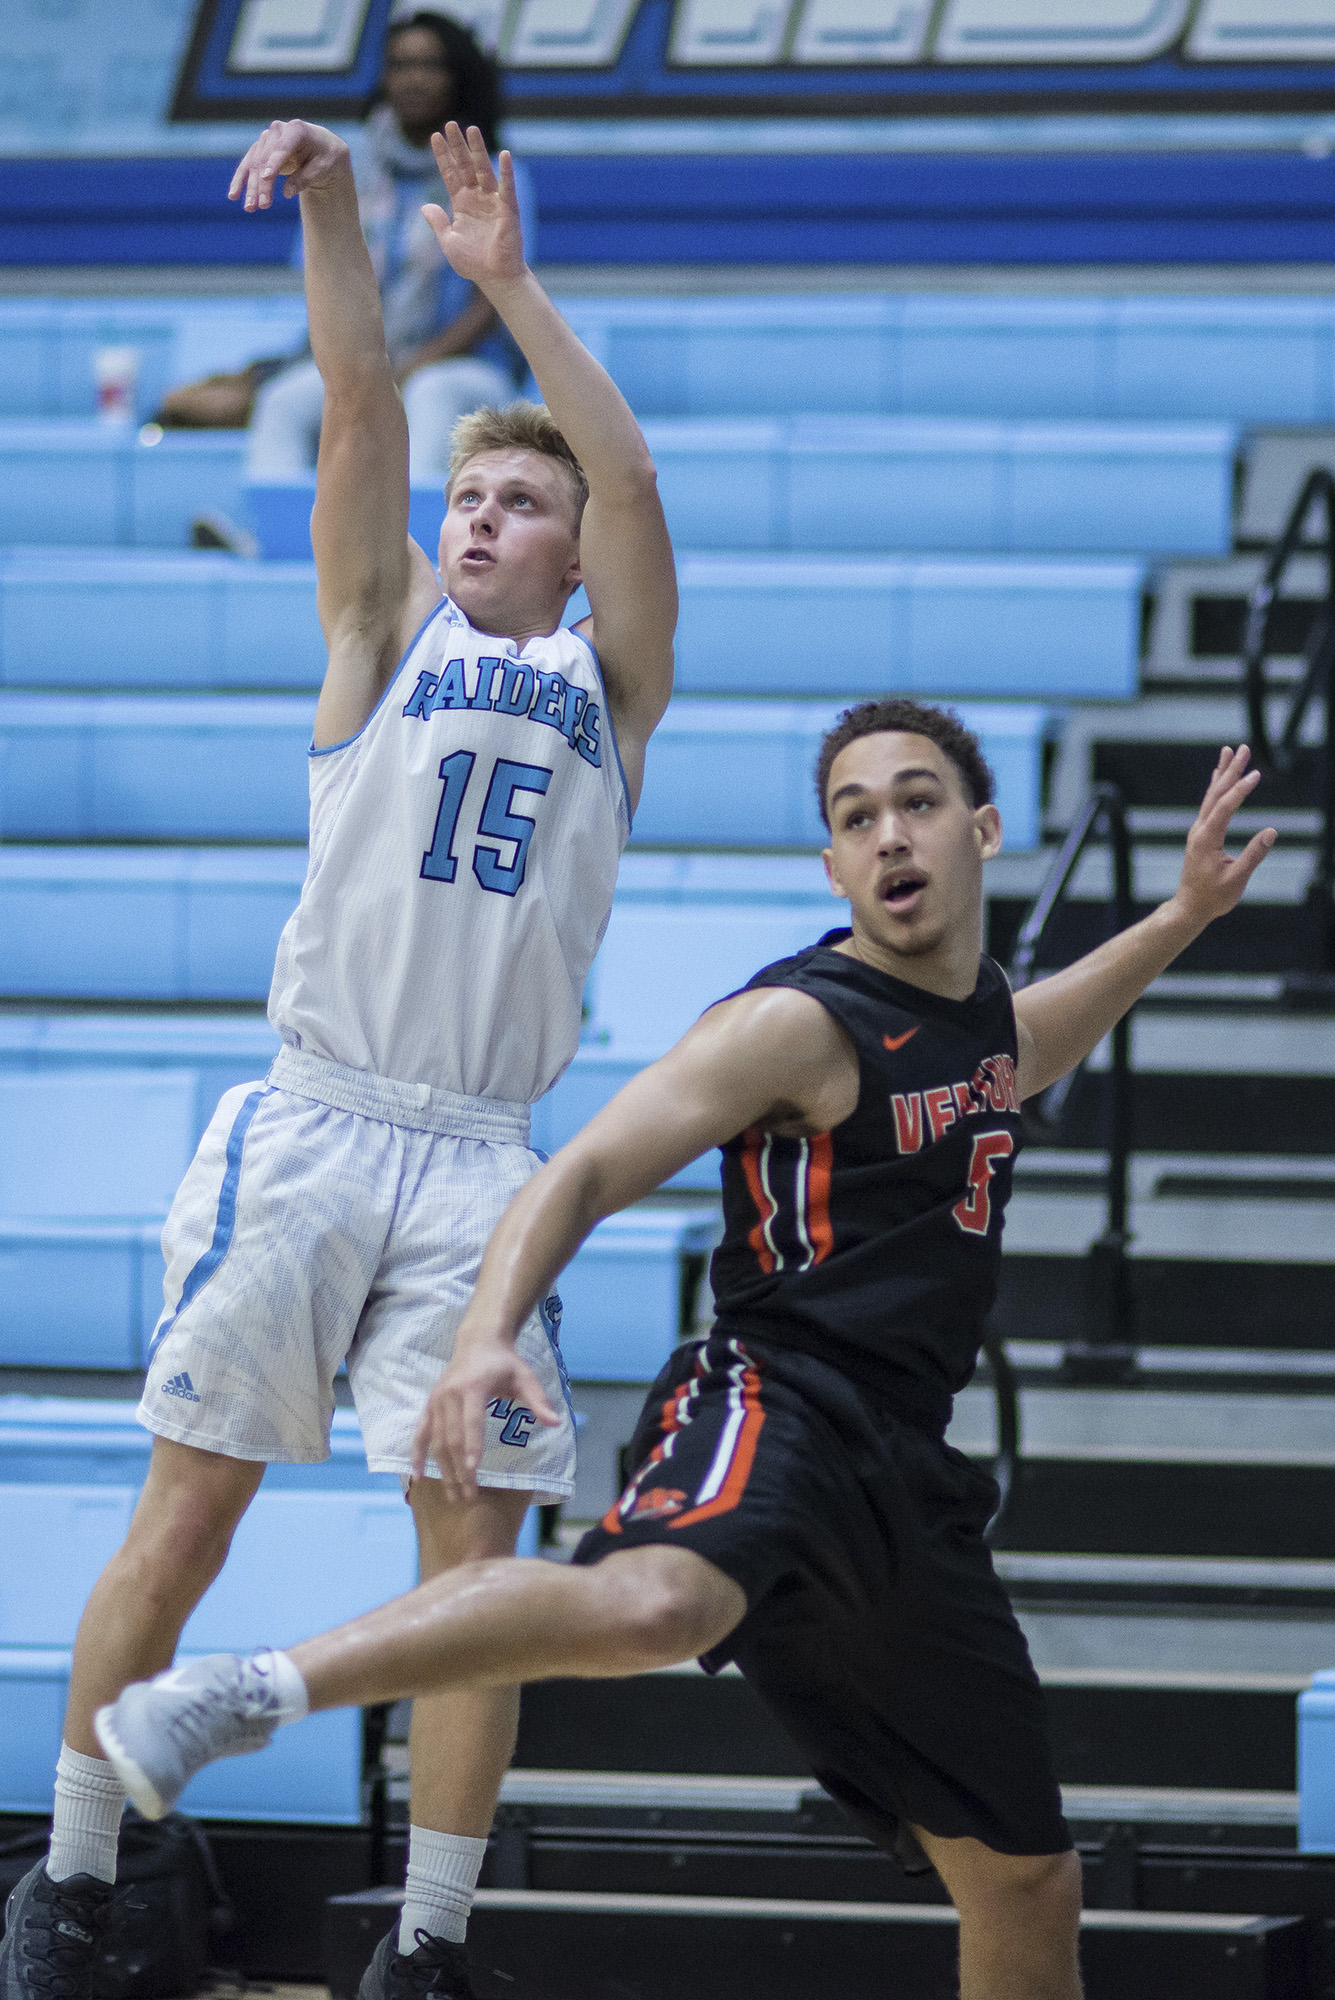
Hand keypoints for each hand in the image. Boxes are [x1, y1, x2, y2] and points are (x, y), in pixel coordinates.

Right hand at [229, 120, 349, 211]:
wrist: (321, 148)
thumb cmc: (325, 157)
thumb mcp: (323, 167)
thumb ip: (305, 177)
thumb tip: (287, 192)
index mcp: (297, 130)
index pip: (282, 148)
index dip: (274, 163)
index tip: (267, 178)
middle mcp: (278, 131)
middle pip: (265, 160)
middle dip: (263, 184)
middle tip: (264, 206)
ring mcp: (267, 140)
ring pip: (254, 165)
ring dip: (251, 187)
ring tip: (250, 208)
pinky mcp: (261, 151)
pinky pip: (248, 166)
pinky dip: (241, 181)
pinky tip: (233, 196)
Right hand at [411, 1337, 558, 1502]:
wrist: (477, 1341)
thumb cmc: (504, 1363)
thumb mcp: (525, 1377)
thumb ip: (538, 1400)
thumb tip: (556, 1423)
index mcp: (473, 1386)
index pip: (471, 1421)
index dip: (472, 1445)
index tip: (473, 1470)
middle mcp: (449, 1394)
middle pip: (452, 1437)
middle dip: (459, 1468)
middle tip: (469, 1496)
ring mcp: (436, 1400)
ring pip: (436, 1440)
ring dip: (443, 1469)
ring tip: (453, 1495)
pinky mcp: (429, 1405)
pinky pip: (420, 1433)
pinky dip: (417, 1454)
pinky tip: (417, 1475)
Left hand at [422, 123, 525, 288]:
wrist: (494, 277)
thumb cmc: (473, 263)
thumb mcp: (448, 241)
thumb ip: (437, 222)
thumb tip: (425, 205)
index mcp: (462, 204)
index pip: (450, 174)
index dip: (443, 156)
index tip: (434, 137)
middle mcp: (477, 198)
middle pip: (465, 166)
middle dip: (458, 145)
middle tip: (450, 124)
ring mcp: (493, 201)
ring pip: (483, 170)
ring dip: (478, 150)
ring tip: (471, 128)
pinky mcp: (508, 209)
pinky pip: (507, 187)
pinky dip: (506, 172)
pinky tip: (503, 155)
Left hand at [1167, 744, 1276, 931]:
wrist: (1189, 908)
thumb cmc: (1213, 897)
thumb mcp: (1236, 880)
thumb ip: (1253, 855)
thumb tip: (1271, 832)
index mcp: (1207, 839)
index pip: (1225, 807)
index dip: (1240, 790)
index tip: (1256, 774)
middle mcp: (1199, 830)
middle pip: (1216, 794)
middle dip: (1231, 770)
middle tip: (1243, 748)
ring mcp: (1198, 831)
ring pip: (1211, 796)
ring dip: (1222, 773)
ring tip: (1229, 752)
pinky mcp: (1201, 835)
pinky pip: (1209, 804)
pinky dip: (1215, 787)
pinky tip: (1218, 776)